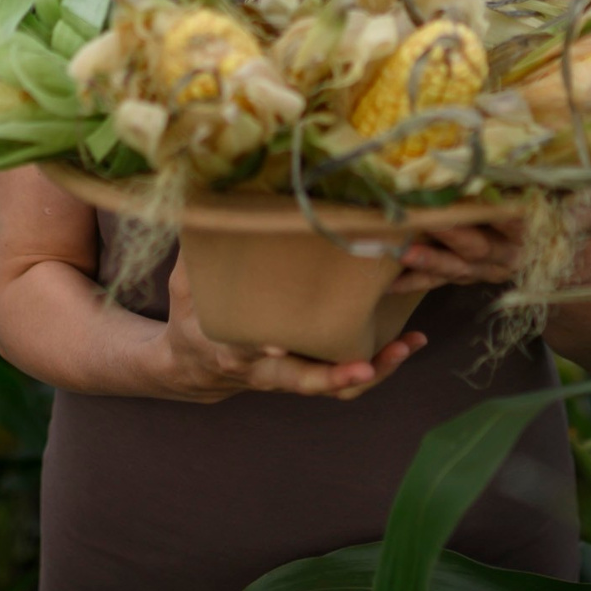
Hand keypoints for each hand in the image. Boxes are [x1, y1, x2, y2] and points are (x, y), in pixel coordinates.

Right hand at [152, 258, 424, 401]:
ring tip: (405, 348)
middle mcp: (260, 369)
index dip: (259, 347)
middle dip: (338, 375)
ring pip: (331, 389)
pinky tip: (404, 346)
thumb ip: (199, 250)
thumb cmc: (194, 315)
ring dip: (372, 373)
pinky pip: (343, 382)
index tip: (274, 341)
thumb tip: (207, 201)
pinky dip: (376, 368)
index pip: (244, 351)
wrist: (193, 364)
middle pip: (302, 382)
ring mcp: (286, 377)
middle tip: (369, 362)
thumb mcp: (185, 283)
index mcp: (227, 346)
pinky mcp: (306, 374)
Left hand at [389, 164, 590, 296]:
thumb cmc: (585, 231)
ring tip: (397, 249)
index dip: (495, 208)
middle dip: (449, 232)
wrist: (577, 279)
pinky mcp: (474, 275)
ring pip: (457, 264)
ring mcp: (492, 268)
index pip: (518, 218)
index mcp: (541, 233)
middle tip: (415, 216)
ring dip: (428, 259)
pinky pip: (444, 280)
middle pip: (479, 243)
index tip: (469, 189)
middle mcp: (514, 254)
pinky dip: (417, 279)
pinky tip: (388, 276)